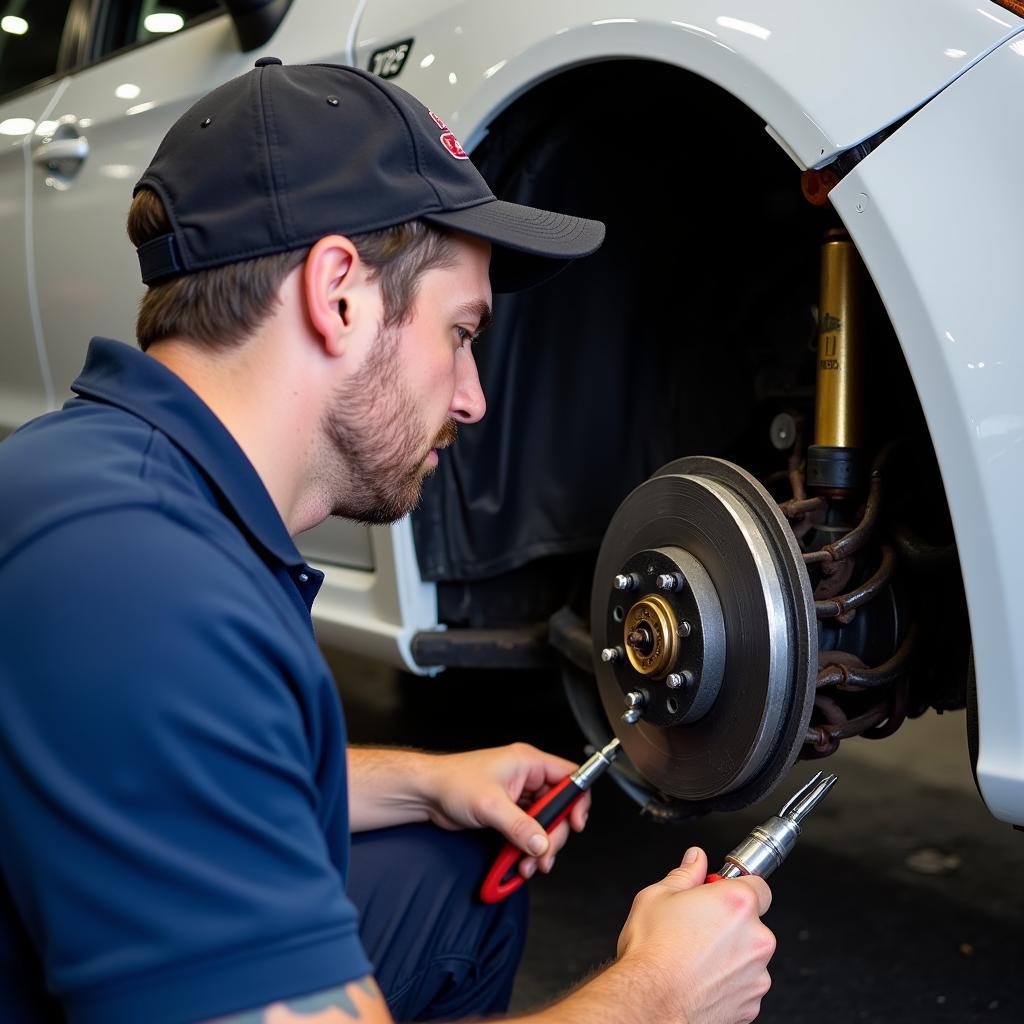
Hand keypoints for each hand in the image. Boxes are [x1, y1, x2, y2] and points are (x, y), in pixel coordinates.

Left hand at [420, 743, 590, 876]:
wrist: (426, 793)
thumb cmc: (452, 782)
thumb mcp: (490, 805)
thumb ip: (520, 827)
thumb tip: (541, 843)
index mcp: (528, 763)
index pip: (569, 776)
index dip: (576, 800)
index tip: (575, 823)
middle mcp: (526, 777)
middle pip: (558, 808)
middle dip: (552, 835)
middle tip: (543, 856)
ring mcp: (517, 796)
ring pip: (543, 824)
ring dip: (538, 847)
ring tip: (526, 865)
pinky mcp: (508, 813)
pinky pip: (527, 832)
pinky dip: (525, 848)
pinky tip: (517, 862)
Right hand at [616, 847, 774, 1023]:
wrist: (647, 1003)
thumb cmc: (651, 953)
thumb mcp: (657, 896)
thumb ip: (685, 874)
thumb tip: (696, 860)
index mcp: (737, 903)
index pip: (759, 885)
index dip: (738, 888)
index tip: (722, 894)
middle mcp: (756, 938)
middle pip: (753, 923)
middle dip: (731, 923)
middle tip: (698, 927)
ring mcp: (757, 975)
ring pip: (749, 956)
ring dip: (731, 955)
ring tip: (695, 958)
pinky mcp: (750, 1005)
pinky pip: (744, 985)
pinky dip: (728, 982)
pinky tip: (700, 979)